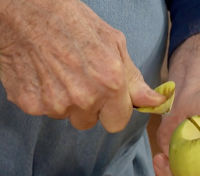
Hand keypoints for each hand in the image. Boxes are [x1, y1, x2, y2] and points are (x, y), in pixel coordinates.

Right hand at [0, 0, 164, 131]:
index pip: (117, 123)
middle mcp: (84, 98)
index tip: (108, 101)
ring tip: (61, 73)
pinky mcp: (30, 104)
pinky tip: (44, 73)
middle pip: (90, 122)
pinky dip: (45, 97)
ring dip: (67, 102)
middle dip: (89, 108)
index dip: (113, 112)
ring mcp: (55, 103)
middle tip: (81, 80)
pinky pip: (45, 110)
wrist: (25, 10)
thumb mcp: (114, 44)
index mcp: (110, 84)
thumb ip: (134, 79)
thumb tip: (156, 102)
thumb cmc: (73, 21)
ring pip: (68, 116)